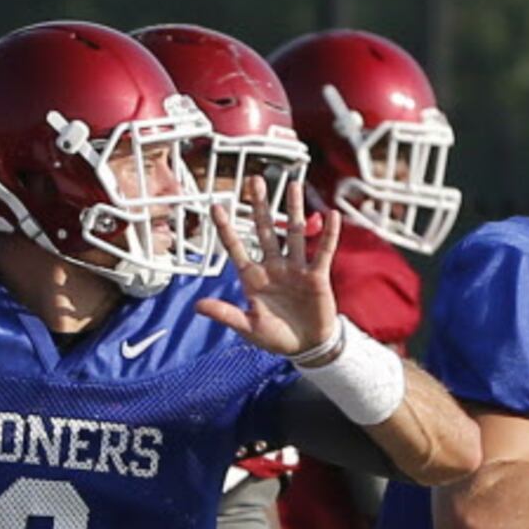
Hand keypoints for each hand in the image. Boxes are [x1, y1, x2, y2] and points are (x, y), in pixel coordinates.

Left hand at [195, 176, 340, 359]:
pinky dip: (329, 234)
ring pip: (294, 233)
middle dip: (260, 206)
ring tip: (293, 185)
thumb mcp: (248, 328)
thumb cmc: (276, 338)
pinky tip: (330, 215)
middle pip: (265, 231)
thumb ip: (225, 314)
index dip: (227, 229)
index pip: (236, 248)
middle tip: (254, 181)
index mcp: (253, 279)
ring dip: (294, 209)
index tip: (216, 206)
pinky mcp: (316, 276)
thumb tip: (197, 306)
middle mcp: (274, 267)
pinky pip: (323, 251)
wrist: (306, 348)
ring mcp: (295, 269)